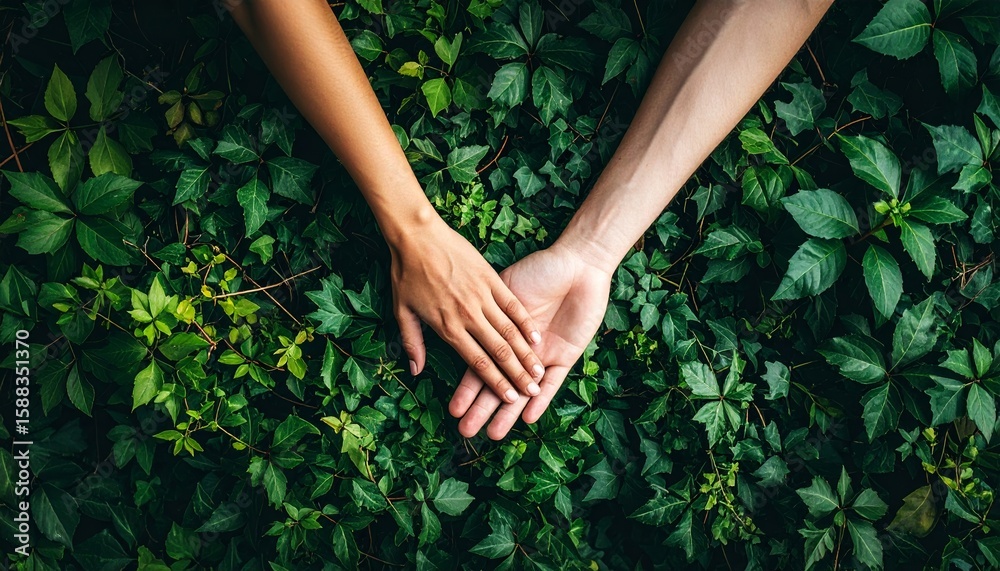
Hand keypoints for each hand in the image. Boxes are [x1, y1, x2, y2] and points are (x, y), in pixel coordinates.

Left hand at [390, 216, 545, 403]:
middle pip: (498, 352)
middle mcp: (468, 316)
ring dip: (526, 354)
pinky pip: (513, 305)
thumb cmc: (406, 272)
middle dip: (517, 376)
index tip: (511, 399)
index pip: (477, 363)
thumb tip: (416, 371)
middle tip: (531, 392)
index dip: (495, 383)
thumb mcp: (401, 311)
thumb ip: (412, 343)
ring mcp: (482, 297)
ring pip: (510, 332)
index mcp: (448, 327)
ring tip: (539, 372)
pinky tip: (537, 337)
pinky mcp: (492, 278)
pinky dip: (526, 323)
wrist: (417, 234)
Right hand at [448, 242, 611, 438]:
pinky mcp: (566, 355)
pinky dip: (542, 399)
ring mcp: (543, 355)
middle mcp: (520, 350)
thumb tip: (456, 326)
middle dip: (482, 409)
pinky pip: (554, 383)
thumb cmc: (537, 270)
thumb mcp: (504, 288)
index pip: (480, 366)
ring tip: (493, 434)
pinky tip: (528, 418)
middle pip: (498, 385)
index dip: (467, 389)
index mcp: (502, 333)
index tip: (452, 409)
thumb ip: (486, 311)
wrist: (575, 264)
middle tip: (466, 431)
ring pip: (524, 391)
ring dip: (509, 413)